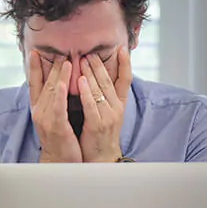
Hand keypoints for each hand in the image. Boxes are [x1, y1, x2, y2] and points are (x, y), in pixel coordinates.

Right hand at [28, 51, 82, 162]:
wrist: (59, 163)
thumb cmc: (60, 139)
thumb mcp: (53, 118)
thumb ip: (53, 101)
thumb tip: (56, 84)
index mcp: (38, 109)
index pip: (34, 84)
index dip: (33, 68)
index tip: (34, 52)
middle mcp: (39, 112)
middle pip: (46, 84)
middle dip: (53, 67)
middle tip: (61, 51)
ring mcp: (46, 119)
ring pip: (52, 93)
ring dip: (59, 75)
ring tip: (66, 60)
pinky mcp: (56, 127)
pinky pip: (58, 108)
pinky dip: (60, 95)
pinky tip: (64, 83)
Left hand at [78, 46, 131, 162]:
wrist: (100, 159)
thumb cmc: (100, 134)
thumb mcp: (107, 113)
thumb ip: (104, 96)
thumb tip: (98, 77)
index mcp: (120, 104)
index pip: (125, 80)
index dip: (125, 64)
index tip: (122, 48)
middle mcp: (116, 108)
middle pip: (109, 81)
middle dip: (100, 64)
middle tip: (90, 50)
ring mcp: (108, 116)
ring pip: (100, 90)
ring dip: (92, 73)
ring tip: (83, 59)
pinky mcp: (97, 124)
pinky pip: (91, 104)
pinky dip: (86, 91)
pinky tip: (81, 80)